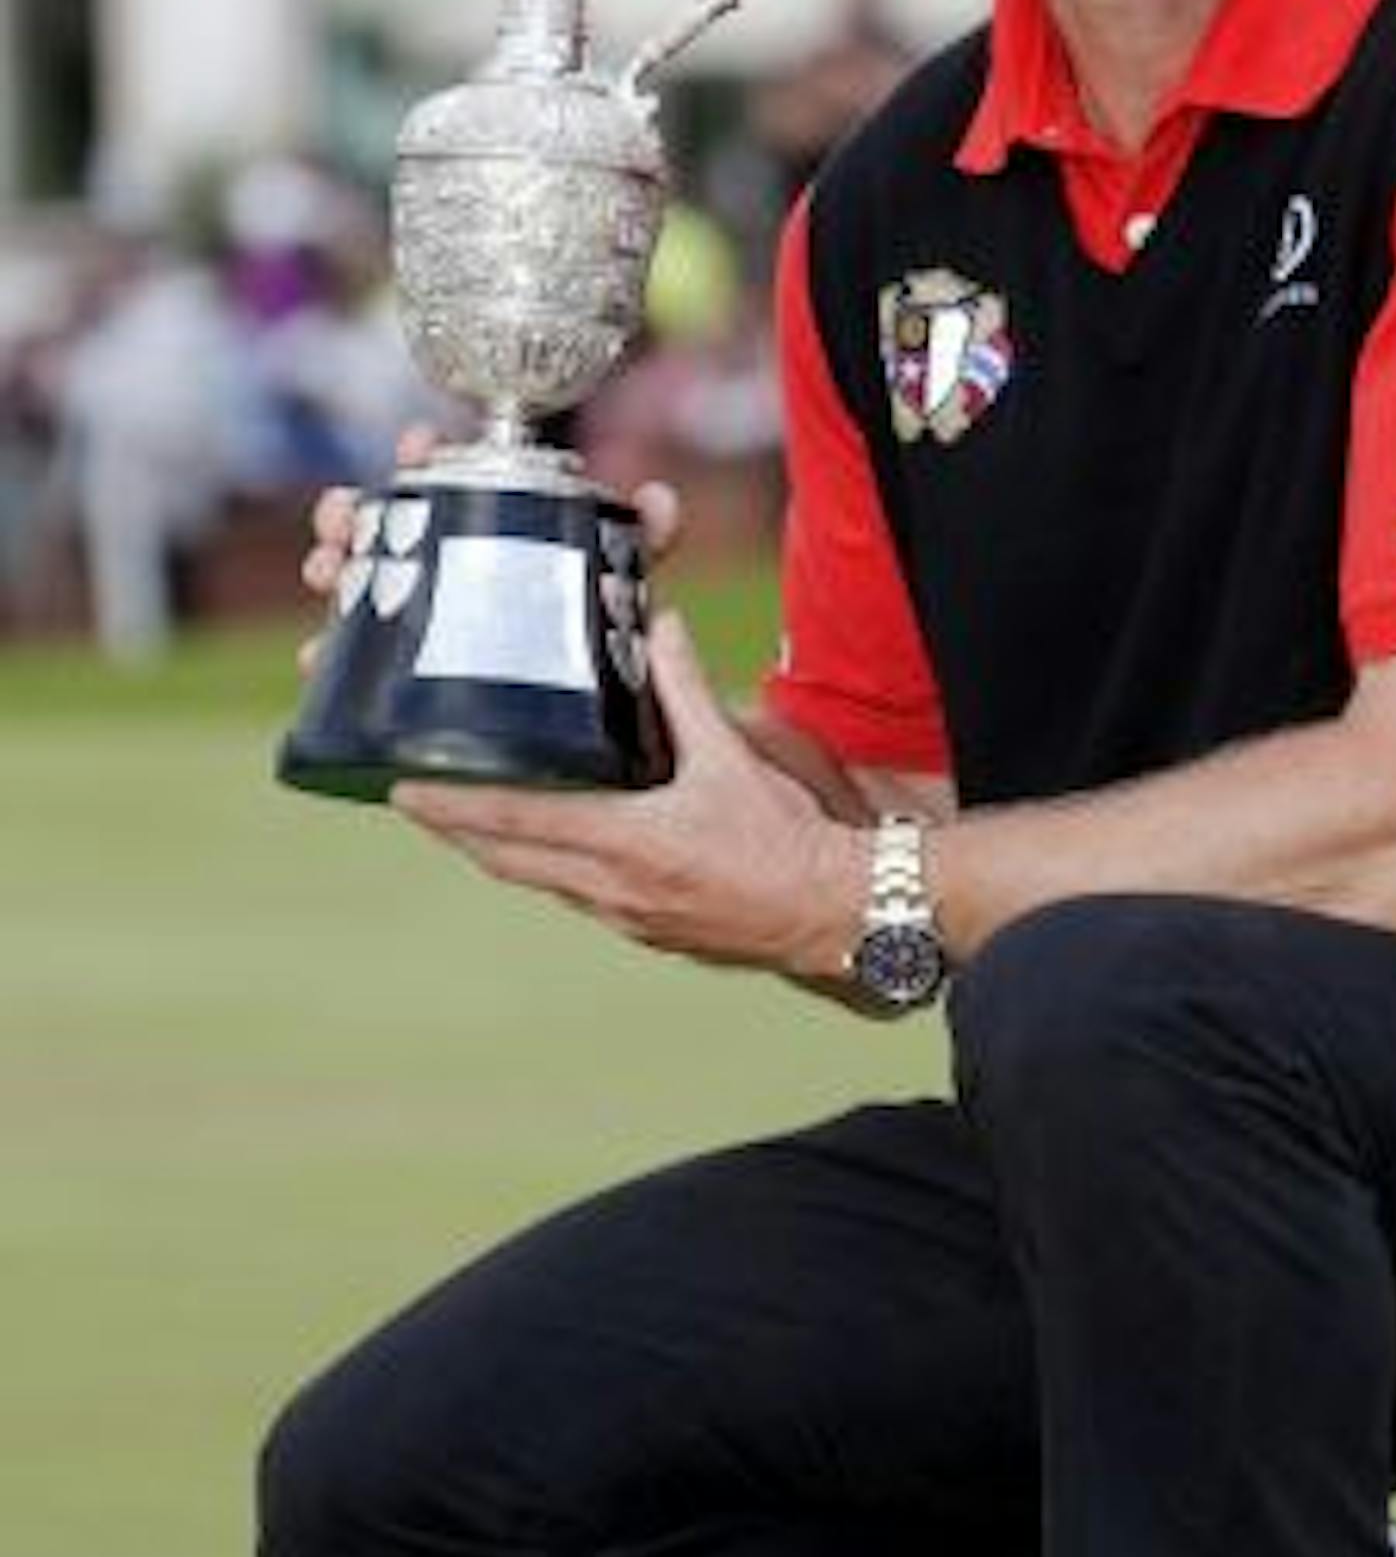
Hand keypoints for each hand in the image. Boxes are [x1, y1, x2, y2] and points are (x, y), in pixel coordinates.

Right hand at [296, 428, 683, 672]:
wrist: (592, 722)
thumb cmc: (601, 638)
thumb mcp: (622, 586)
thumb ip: (641, 541)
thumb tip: (658, 498)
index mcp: (488, 533)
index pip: (445, 480)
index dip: (424, 455)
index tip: (416, 442)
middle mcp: (444, 569)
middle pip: (381, 526)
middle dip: (350, 512)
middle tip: (340, 519)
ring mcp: (418, 621)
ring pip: (355, 583)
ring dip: (328, 567)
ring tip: (323, 573)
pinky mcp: (403, 676)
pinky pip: (355, 661)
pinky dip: (331, 654)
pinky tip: (317, 656)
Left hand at [391, 612, 859, 981]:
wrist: (833, 915)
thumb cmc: (786, 842)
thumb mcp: (733, 760)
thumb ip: (687, 692)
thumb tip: (660, 624)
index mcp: (623, 843)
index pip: (515, 820)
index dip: (452, 805)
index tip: (400, 790)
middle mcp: (610, 890)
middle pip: (508, 859)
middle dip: (457, 829)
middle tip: (413, 799)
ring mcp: (625, 918)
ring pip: (539, 881)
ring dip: (500, 851)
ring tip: (466, 818)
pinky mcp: (646, 931)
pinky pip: (577, 897)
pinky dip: (549, 869)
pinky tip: (551, 849)